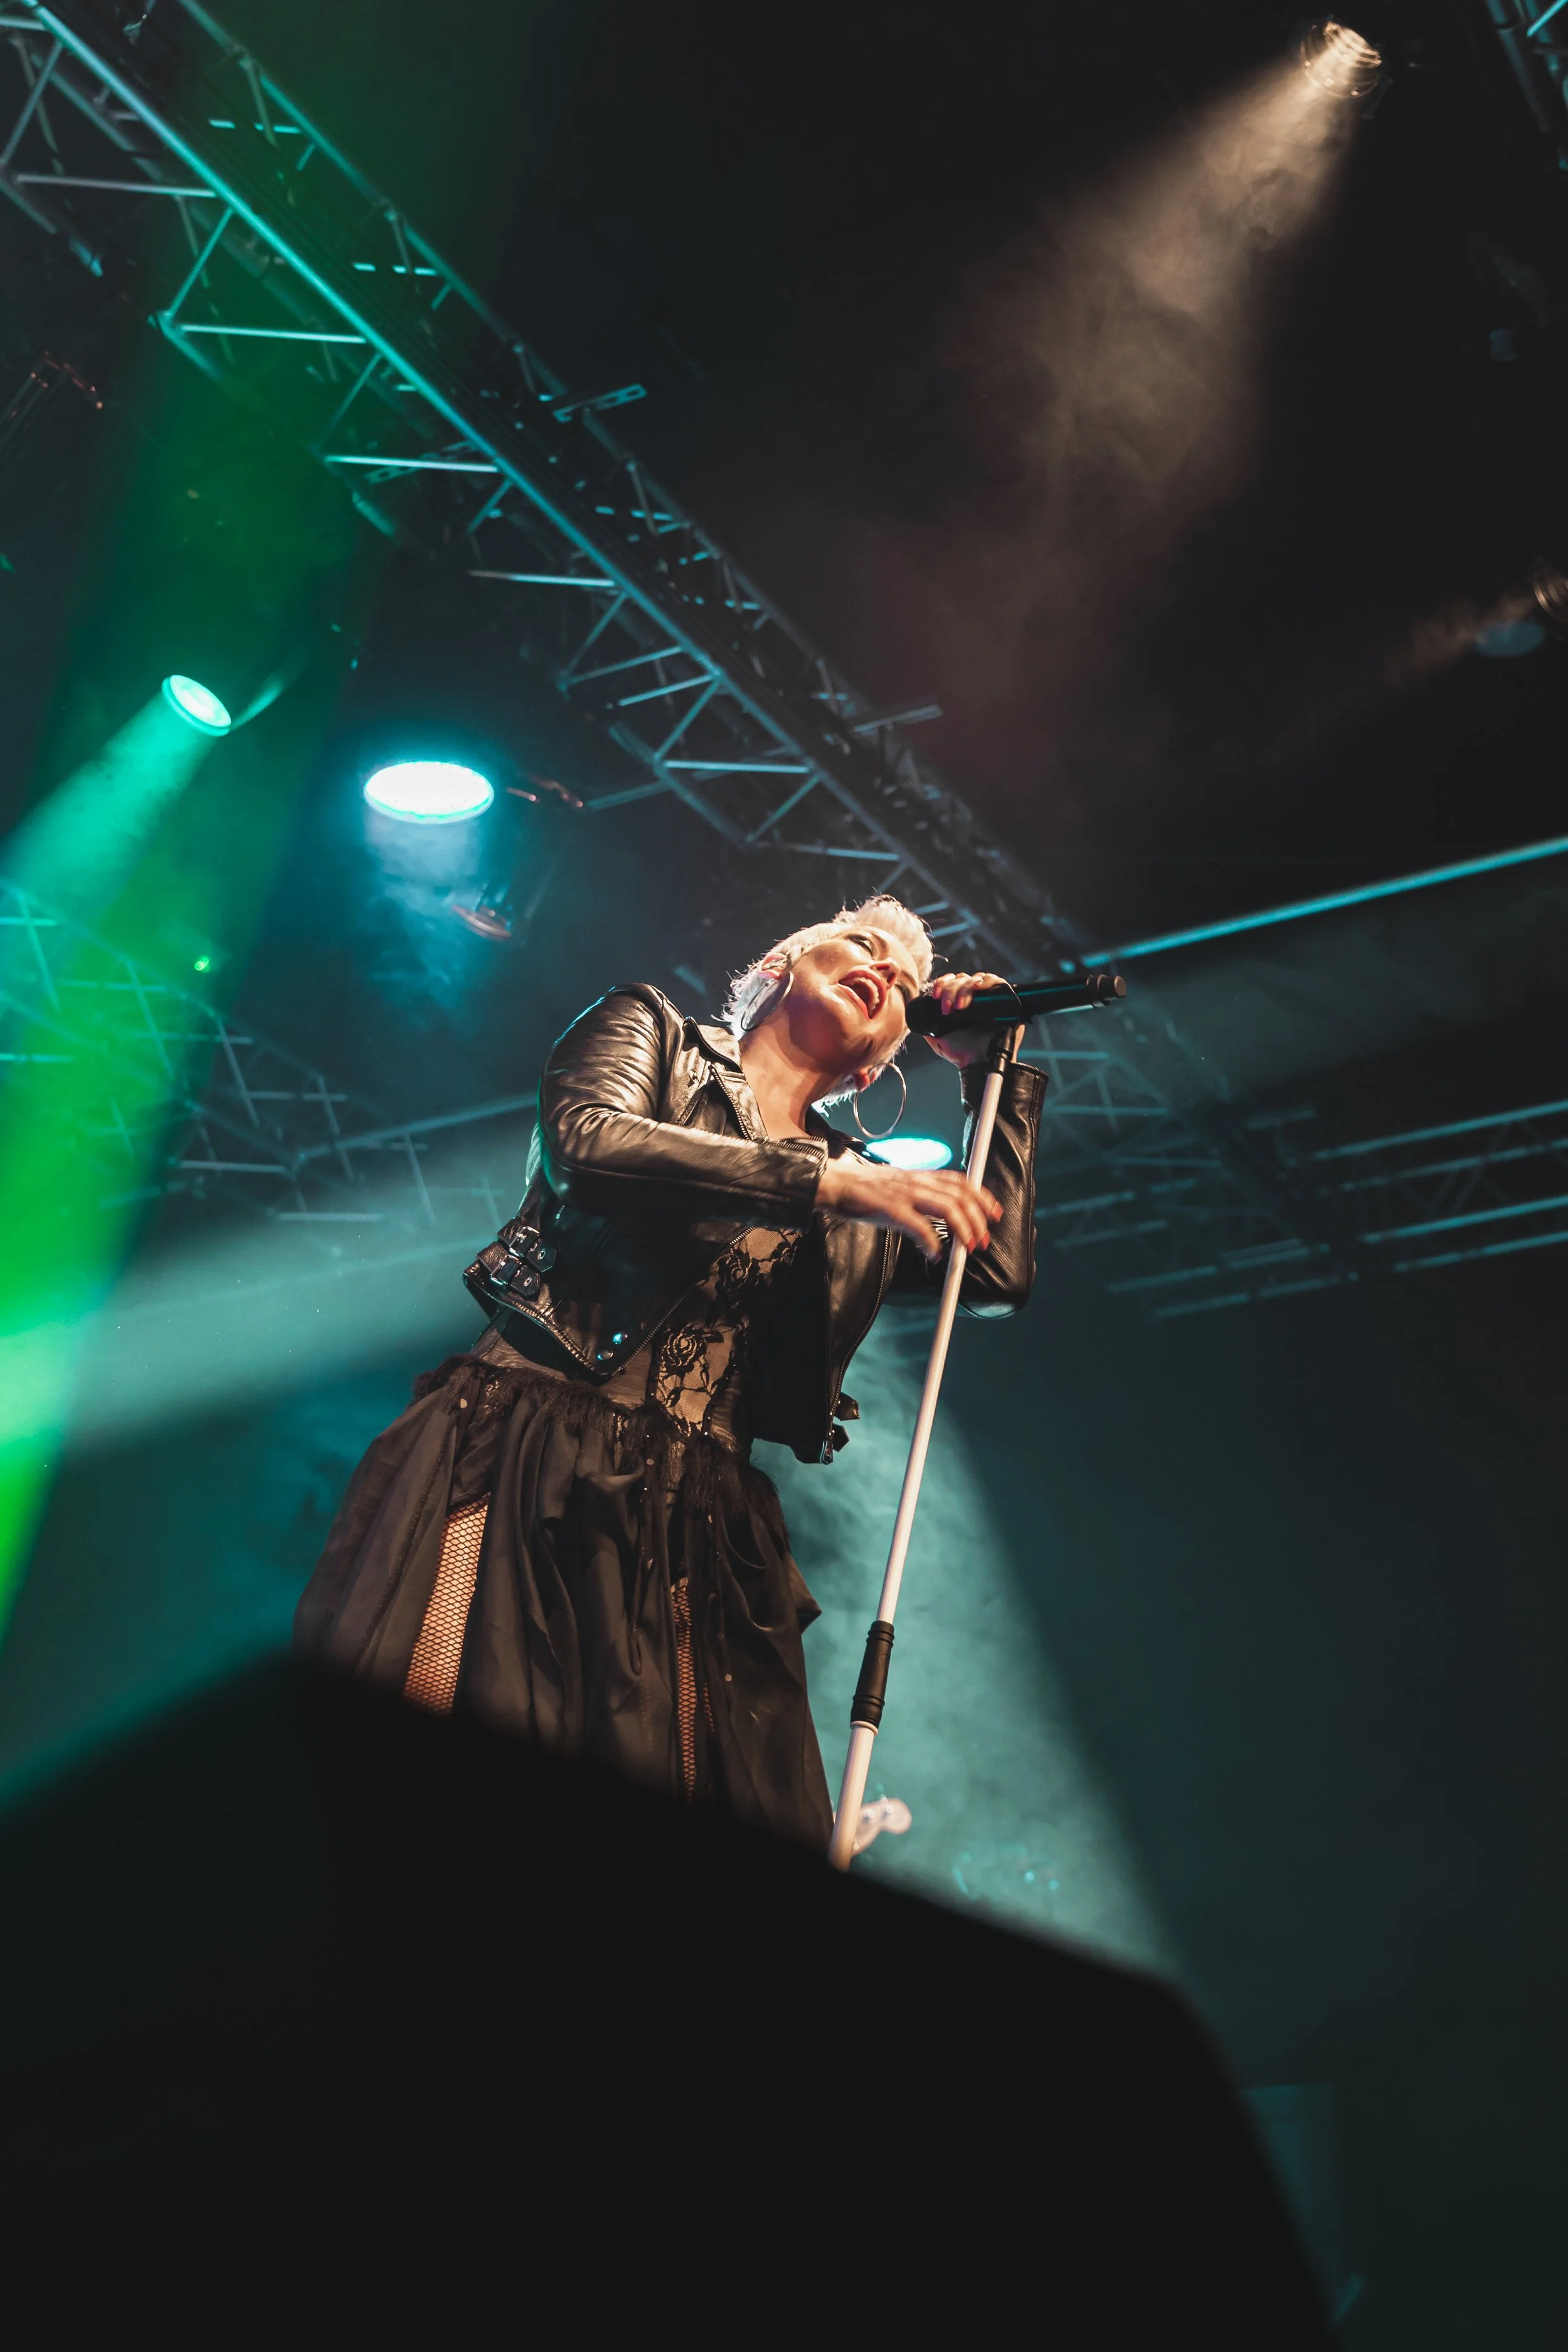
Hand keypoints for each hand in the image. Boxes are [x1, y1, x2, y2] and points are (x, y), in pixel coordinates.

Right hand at [817, 1149, 1000, 1260]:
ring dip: (963, 1229)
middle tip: (982, 1241)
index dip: (982, 1196)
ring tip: (967, 1248)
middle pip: (960, 1196)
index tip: (994, 1213)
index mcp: (920, 1176)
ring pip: (947, 1207)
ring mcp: (904, 1194)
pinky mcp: (889, 1208)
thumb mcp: (899, 1187)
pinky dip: (931, 1241)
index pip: (960, 1181)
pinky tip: (934, 1254)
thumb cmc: (864, 1190)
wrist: (834, 1183)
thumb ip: (921, 1198)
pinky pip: (918, 1225)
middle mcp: (916, 1181)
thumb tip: (939, 1222)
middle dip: (978, 1220)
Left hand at [920, 971, 1012, 1067]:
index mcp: (960, 1002)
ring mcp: (990, 998)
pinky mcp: (1006, 1000)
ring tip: (960, 1006)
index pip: (952, 982)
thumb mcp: (937, 1038)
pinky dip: (987, 981)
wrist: (978, 1063)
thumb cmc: (961, 1053)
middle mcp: (975, 998)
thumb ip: (927, 1027)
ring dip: (965, 988)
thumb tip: (916, 1015)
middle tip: (948, 1008)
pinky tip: (979, 987)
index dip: (943, 983)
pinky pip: (997, 982)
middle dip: (951, 989)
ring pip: (976, 979)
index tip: (936, 994)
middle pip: (962, 979)